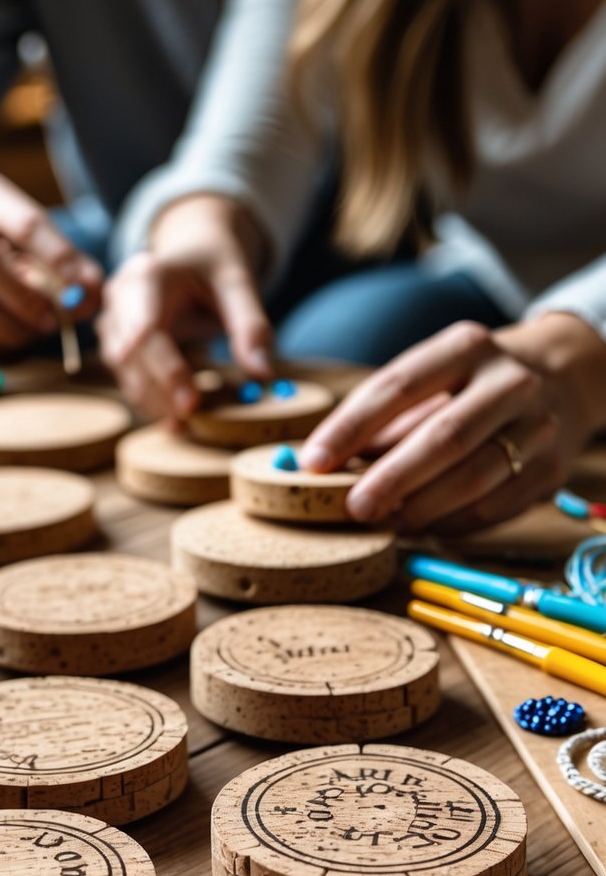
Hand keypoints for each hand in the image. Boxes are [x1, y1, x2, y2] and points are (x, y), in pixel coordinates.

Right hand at [0, 169, 102, 351]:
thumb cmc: (4, 250)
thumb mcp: (38, 246)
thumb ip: (71, 269)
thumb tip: (89, 294)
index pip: (25, 224)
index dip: (58, 259)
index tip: (81, 289)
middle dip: (25, 299)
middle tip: (51, 322)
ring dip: (2, 325)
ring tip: (28, 334)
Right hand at [97, 196, 272, 420]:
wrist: (193, 248)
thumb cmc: (215, 263)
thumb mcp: (239, 283)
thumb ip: (251, 326)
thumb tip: (262, 375)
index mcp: (146, 275)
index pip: (146, 331)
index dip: (166, 371)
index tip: (192, 403)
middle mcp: (119, 297)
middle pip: (128, 356)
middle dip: (157, 394)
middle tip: (191, 422)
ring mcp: (113, 320)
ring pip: (123, 372)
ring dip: (151, 402)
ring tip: (186, 426)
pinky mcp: (117, 342)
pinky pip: (129, 376)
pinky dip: (151, 399)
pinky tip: (176, 417)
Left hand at [299, 314, 605, 532]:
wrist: (561, 379)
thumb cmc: (470, 385)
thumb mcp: (431, 377)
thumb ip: (381, 416)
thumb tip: (320, 465)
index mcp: (466, 347)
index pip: (397, 386)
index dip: (350, 427)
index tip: (313, 462)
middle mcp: (509, 382)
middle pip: (444, 436)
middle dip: (392, 477)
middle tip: (352, 507)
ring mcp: (537, 427)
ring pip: (474, 477)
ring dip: (421, 508)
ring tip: (384, 523)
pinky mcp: (551, 471)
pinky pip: (494, 508)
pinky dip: (451, 523)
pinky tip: (421, 528)